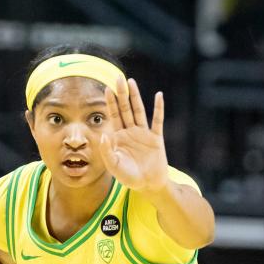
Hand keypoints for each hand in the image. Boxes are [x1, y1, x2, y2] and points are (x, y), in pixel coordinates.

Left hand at [100, 78, 168, 193]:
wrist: (148, 185)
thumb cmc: (129, 177)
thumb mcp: (114, 166)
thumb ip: (107, 151)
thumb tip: (105, 134)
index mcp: (118, 137)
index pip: (113, 116)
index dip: (110, 103)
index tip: (106, 89)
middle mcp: (130, 132)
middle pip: (125, 109)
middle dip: (121, 94)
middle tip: (118, 78)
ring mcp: (143, 133)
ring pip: (138, 111)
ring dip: (135, 97)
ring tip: (131, 82)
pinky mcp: (156, 138)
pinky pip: (157, 120)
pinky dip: (158, 108)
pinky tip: (158, 96)